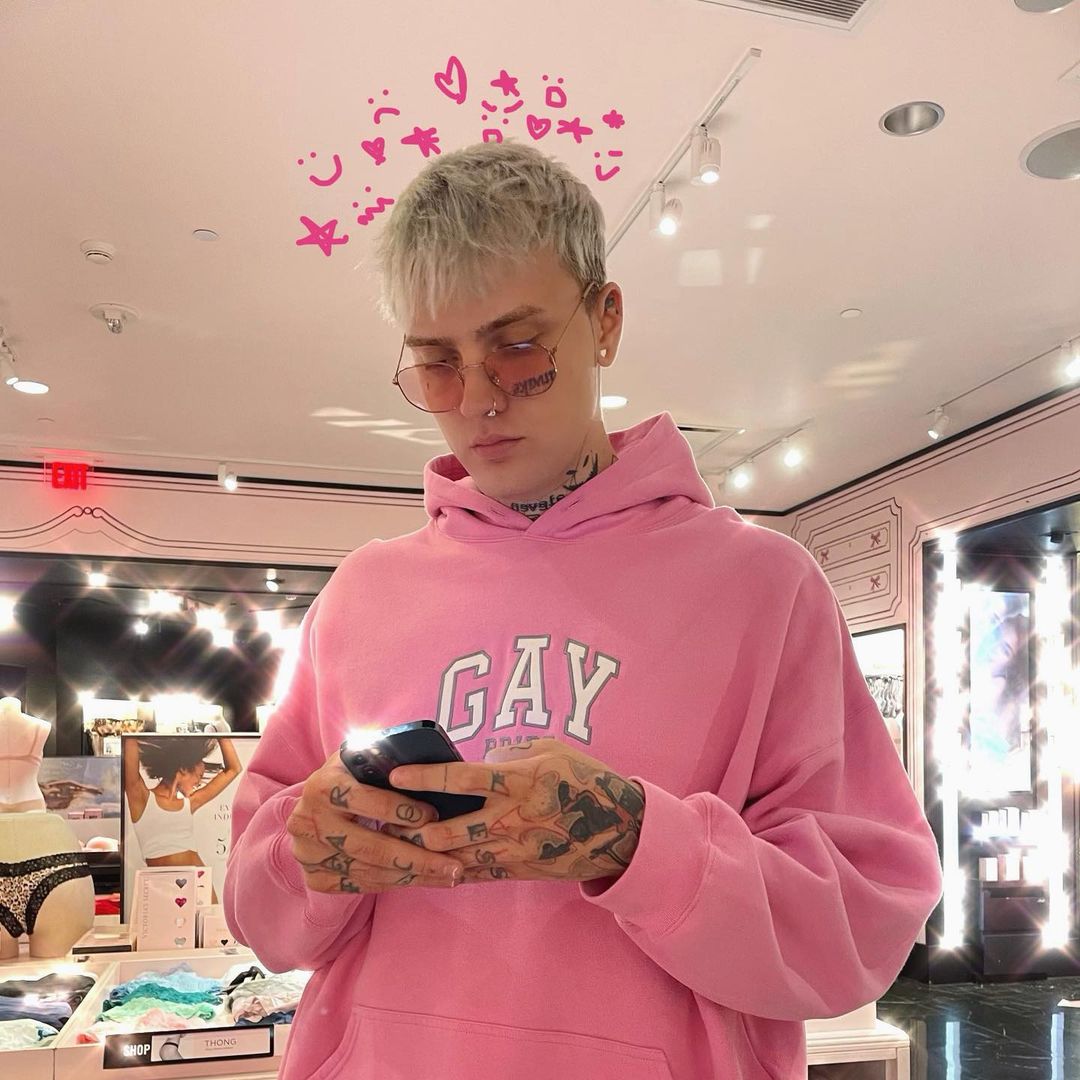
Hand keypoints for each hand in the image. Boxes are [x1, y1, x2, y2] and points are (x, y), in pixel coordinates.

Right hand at [285, 751, 465, 893]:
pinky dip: (393, 884)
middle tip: (454, 867)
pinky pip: (360, 886)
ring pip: (369, 871)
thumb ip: (384, 759)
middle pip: (371, 847)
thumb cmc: (347, 778)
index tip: (436, 816)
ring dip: (412, 877)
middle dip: (418, 859)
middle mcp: (310, 822)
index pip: (369, 801)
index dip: (404, 810)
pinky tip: (420, 880)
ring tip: (446, 877)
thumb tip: (430, 765)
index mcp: (323, 786)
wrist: (309, 808)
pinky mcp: (315, 878)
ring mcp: (310, 854)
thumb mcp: (359, 758)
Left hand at [383, 738, 644, 885]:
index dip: (426, 777)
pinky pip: (474, 872)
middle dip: (413, 830)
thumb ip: (511, 753)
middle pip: (448, 830)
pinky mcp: (518, 870)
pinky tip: (427, 863)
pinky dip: (449, 867)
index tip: (396, 775)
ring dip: (425, 854)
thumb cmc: (585, 780)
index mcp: (520, 780)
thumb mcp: (552, 750)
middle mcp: (512, 818)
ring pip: (456, 858)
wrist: (618, 829)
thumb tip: (481, 761)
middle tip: (385, 820)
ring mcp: (514, 849)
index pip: (462, 779)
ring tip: (396, 844)